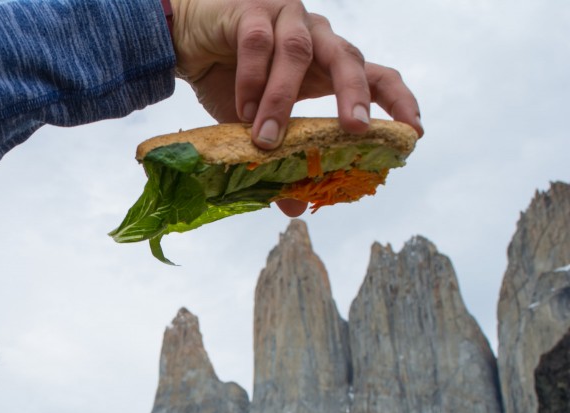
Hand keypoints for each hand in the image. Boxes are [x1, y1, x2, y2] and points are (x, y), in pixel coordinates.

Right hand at [169, 0, 423, 149]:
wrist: (184, 39)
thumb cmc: (227, 78)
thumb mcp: (254, 126)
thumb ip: (277, 158)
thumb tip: (294, 208)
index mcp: (328, 62)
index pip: (376, 75)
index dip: (398, 101)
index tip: (413, 132)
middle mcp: (316, 35)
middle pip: (348, 57)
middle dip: (354, 95)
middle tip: (354, 130)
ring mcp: (287, 17)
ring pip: (297, 52)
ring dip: (283, 98)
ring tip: (266, 138)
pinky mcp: (253, 10)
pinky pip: (258, 44)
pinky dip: (251, 80)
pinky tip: (241, 109)